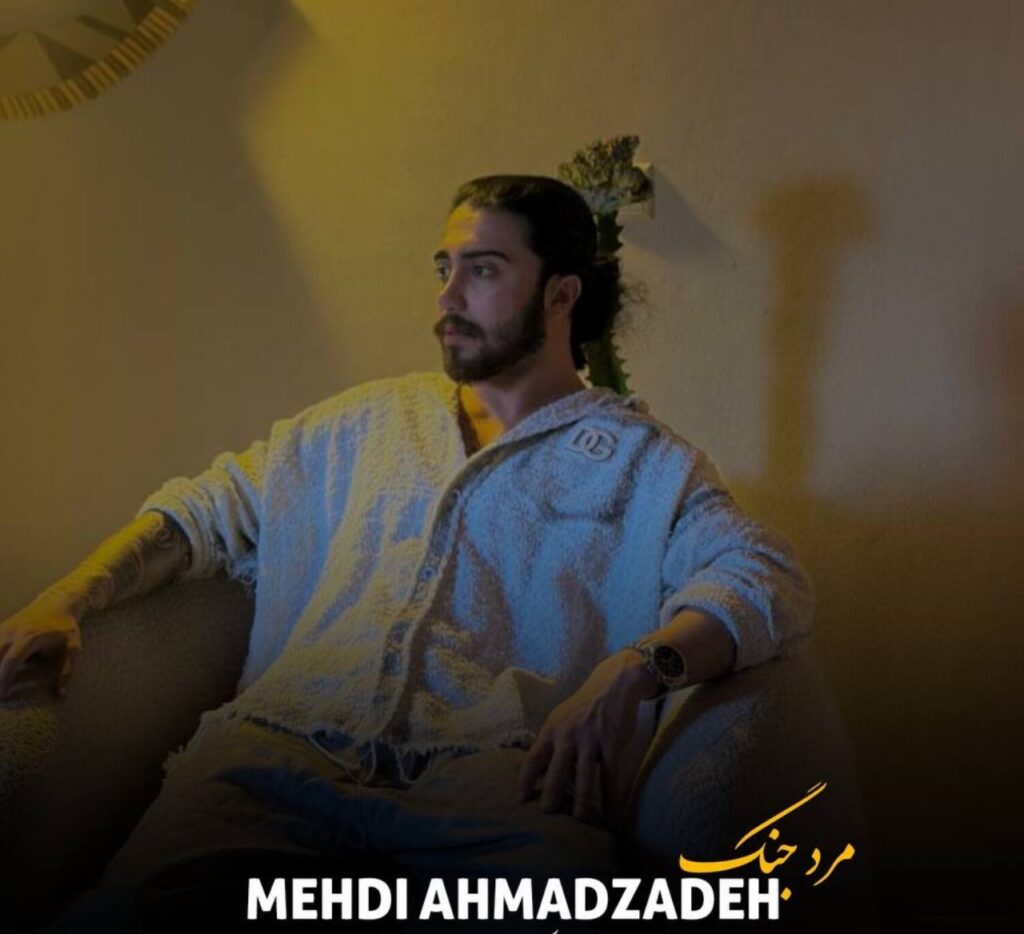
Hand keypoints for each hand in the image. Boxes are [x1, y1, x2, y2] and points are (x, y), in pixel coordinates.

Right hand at [0, 591, 81, 700]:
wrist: (56, 603)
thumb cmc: (64, 628)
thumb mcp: (72, 647)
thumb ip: (66, 671)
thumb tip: (61, 695)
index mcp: (29, 637)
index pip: (11, 661)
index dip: (4, 680)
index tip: (3, 697)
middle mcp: (11, 633)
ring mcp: (3, 630)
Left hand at [517, 649, 657, 823]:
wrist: (614, 684)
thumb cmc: (584, 706)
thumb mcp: (561, 718)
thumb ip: (551, 741)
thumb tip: (539, 771)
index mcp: (552, 728)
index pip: (533, 758)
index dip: (525, 779)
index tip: (520, 799)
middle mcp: (568, 734)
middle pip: (556, 770)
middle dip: (551, 793)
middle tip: (547, 813)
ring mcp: (591, 738)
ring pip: (584, 776)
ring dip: (583, 801)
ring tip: (581, 819)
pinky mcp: (612, 742)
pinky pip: (611, 775)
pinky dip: (612, 796)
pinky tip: (613, 812)